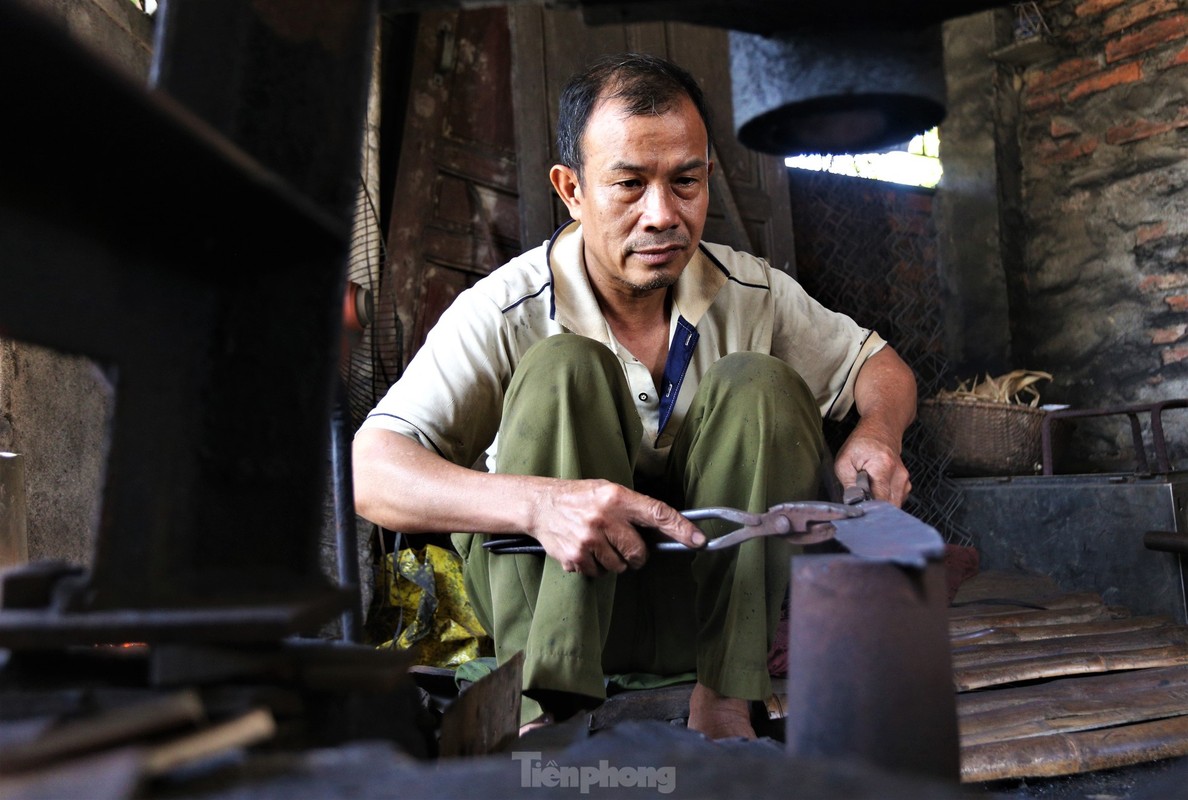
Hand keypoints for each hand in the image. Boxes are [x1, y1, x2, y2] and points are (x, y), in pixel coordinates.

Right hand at [526, 479, 705, 576]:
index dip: (681, 529)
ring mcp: (589, 540)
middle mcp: (604, 518)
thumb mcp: (608, 492)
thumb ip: (633, 509)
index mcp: (616, 497)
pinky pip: (598, 574)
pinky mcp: (575, 558)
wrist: (541, 505)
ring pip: (619, 567)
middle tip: (622, 544)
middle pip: (639, 552)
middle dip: (636, 554)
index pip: (657, 513)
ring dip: (613, 561)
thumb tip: (667, 531)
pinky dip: (594, 566)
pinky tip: (584, 549)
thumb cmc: (580, 498)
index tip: (699, 541)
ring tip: (598, 543)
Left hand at [834, 428, 910, 507]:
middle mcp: (899, 475)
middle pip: (889, 508)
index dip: (869, 511)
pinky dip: (885, 501)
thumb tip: (853, 505)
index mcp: (883, 467)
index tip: (860, 511)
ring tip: (868, 494)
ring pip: (893, 506)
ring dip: (879, 506)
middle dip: (874, 510)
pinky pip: (895, 501)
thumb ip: (848, 486)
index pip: (881, 501)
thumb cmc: (861, 445)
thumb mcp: (844, 462)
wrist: (880, 431)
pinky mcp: (906, 485)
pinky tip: (876, 493)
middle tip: (862, 505)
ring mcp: (905, 481)